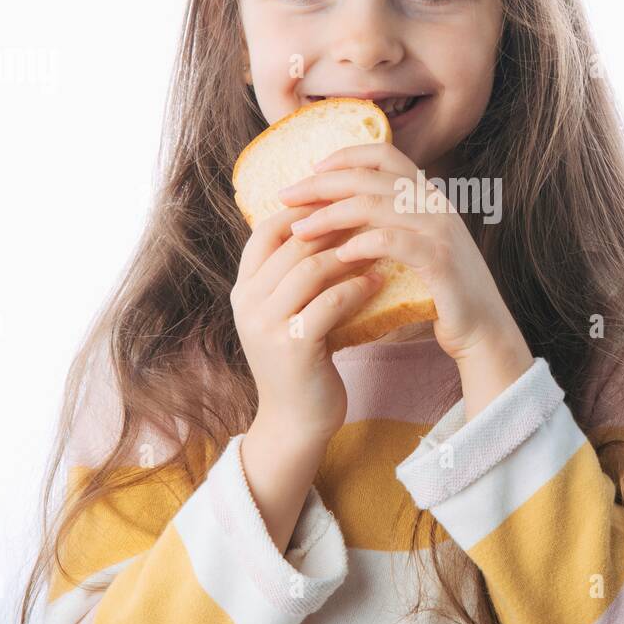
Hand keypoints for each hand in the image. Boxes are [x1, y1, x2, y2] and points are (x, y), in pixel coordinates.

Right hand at [231, 202, 382, 444]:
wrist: (297, 421)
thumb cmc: (302, 360)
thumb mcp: (289, 312)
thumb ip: (295, 275)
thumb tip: (329, 224)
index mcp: (243, 288)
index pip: (265, 230)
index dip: (303, 211)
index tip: (342, 202)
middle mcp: (247, 302)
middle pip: (292, 245)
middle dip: (334, 227)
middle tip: (372, 216)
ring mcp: (266, 325)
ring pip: (309, 269)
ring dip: (348, 254)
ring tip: (379, 245)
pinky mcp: (293, 346)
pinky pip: (328, 303)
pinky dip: (357, 288)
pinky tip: (379, 281)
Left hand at [277, 143, 533, 409]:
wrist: (483, 331)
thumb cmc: (437, 295)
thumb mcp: (411, 252)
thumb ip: (383, 228)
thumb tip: (329, 218)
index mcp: (427, 197)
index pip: (385, 154)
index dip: (345, 156)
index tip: (310, 171)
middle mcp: (436, 204)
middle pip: (371, 176)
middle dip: (322, 184)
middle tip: (286, 196)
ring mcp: (441, 230)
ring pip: (377, 204)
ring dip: (331, 215)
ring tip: (300, 231)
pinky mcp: (442, 261)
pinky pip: (394, 242)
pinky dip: (362, 245)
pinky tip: (338, 256)